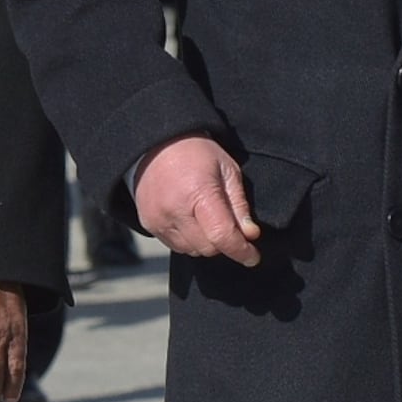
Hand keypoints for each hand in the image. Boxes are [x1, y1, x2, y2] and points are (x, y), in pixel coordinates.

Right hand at [134, 135, 258, 266]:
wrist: (156, 144)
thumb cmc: (197, 153)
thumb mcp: (227, 170)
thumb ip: (239, 205)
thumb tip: (250, 235)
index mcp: (198, 193)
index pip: (221, 236)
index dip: (241, 251)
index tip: (253, 257)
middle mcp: (174, 210)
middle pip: (208, 248)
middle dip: (223, 243)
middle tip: (227, 223)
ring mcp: (158, 219)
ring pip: (192, 250)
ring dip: (205, 243)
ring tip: (206, 217)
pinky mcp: (148, 224)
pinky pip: (175, 246)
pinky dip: (188, 240)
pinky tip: (190, 219)